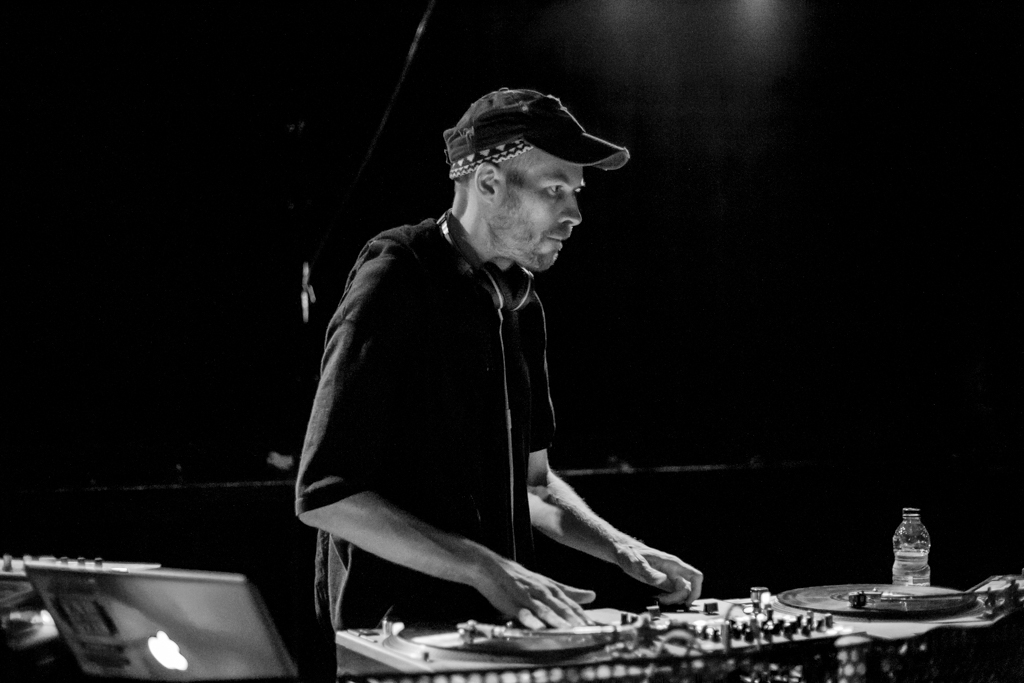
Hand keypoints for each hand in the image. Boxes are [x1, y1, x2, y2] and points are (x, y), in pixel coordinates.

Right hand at [474, 554, 595, 628]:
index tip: (596, 626)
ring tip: (569, 630)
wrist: (490, 567)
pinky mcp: (513, 600)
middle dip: (575, 620)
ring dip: (558, 620)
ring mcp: (528, 595)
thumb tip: (592, 595)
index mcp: (551, 588)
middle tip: (588, 631)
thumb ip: (569, 591)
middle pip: (561, 607)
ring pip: (545, 609)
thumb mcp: (546, 583)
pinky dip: (531, 619)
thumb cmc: (519, 578)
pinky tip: (539, 627)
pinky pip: (523, 612)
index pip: (571, 604)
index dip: (584, 615)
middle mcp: (542, 591)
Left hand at [614, 542, 702, 606]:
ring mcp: (671, 576)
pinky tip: (658, 598)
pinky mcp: (665, 581)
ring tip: (659, 599)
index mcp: (672, 564)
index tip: (687, 601)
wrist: (624, 551)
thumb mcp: (637, 564)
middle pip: (690, 588)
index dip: (697, 590)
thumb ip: (650, 573)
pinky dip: (669, 599)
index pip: (695, 576)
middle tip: (665, 601)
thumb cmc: (630, 554)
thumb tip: (663, 580)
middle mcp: (674, 570)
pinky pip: (674, 592)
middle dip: (681, 598)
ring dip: (674, 599)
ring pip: (683, 591)